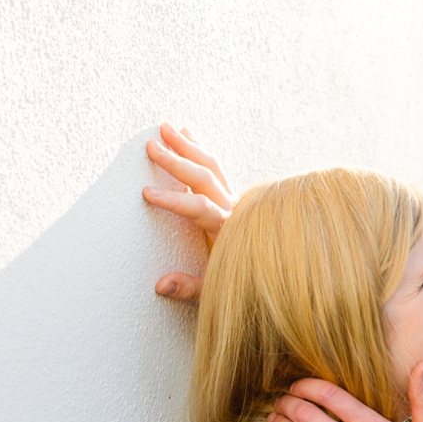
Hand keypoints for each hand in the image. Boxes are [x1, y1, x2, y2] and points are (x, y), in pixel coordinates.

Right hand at [142, 123, 234, 302]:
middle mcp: (234, 211)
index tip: (147, 193)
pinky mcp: (233, 199)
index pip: (199, 209)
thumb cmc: (243, 285)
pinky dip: (200, 152)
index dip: (174, 201)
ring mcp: (235, 202)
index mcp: (228, 231)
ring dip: (189, 147)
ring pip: (212, 168)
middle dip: (178, 161)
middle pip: (205, 180)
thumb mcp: (214, 293)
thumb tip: (161, 285)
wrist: (275, 276)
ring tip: (167, 128)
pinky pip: (217, 170)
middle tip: (151, 145)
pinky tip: (187, 136)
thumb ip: (190, 289)